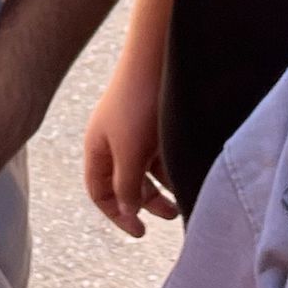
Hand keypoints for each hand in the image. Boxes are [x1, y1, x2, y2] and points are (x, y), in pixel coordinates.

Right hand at [84, 59, 178, 237]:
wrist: (157, 55)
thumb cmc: (138, 105)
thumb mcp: (129, 154)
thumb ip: (127, 187)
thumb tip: (128, 210)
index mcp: (97, 148)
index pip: (100, 192)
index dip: (117, 214)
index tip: (140, 231)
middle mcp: (114, 139)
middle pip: (126, 181)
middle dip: (147, 202)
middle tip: (173, 215)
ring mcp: (135, 127)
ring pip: (147, 167)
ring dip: (164, 186)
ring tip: (186, 196)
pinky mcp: (155, 116)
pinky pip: (161, 150)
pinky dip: (172, 165)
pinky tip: (189, 170)